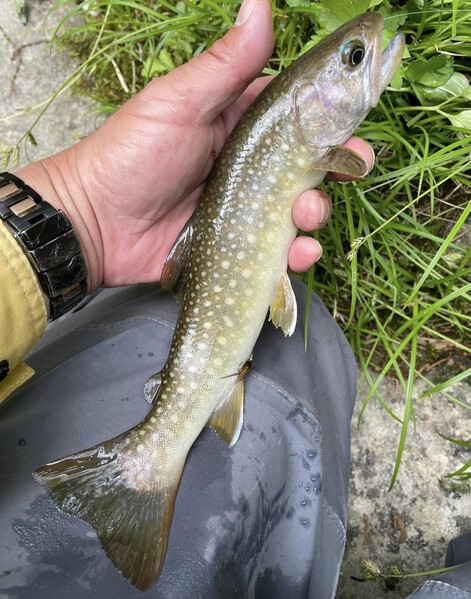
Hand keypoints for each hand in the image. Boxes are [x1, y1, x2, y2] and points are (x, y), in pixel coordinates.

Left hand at [17, 0, 372, 291]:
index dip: (333, 115)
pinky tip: (298, 253)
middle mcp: (250, 165)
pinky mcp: (240, 246)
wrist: (97, 224)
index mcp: (240, 123)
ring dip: (317, 213)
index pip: (299, 114)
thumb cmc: (132, 156)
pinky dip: (299, 254)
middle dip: (338, 167)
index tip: (357, 120)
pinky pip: (282, 251)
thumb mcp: (179, 103)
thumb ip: (226, 63)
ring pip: (303, 208)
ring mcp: (247, 208)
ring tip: (304, 217)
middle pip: (312, 163)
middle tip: (350, 168)